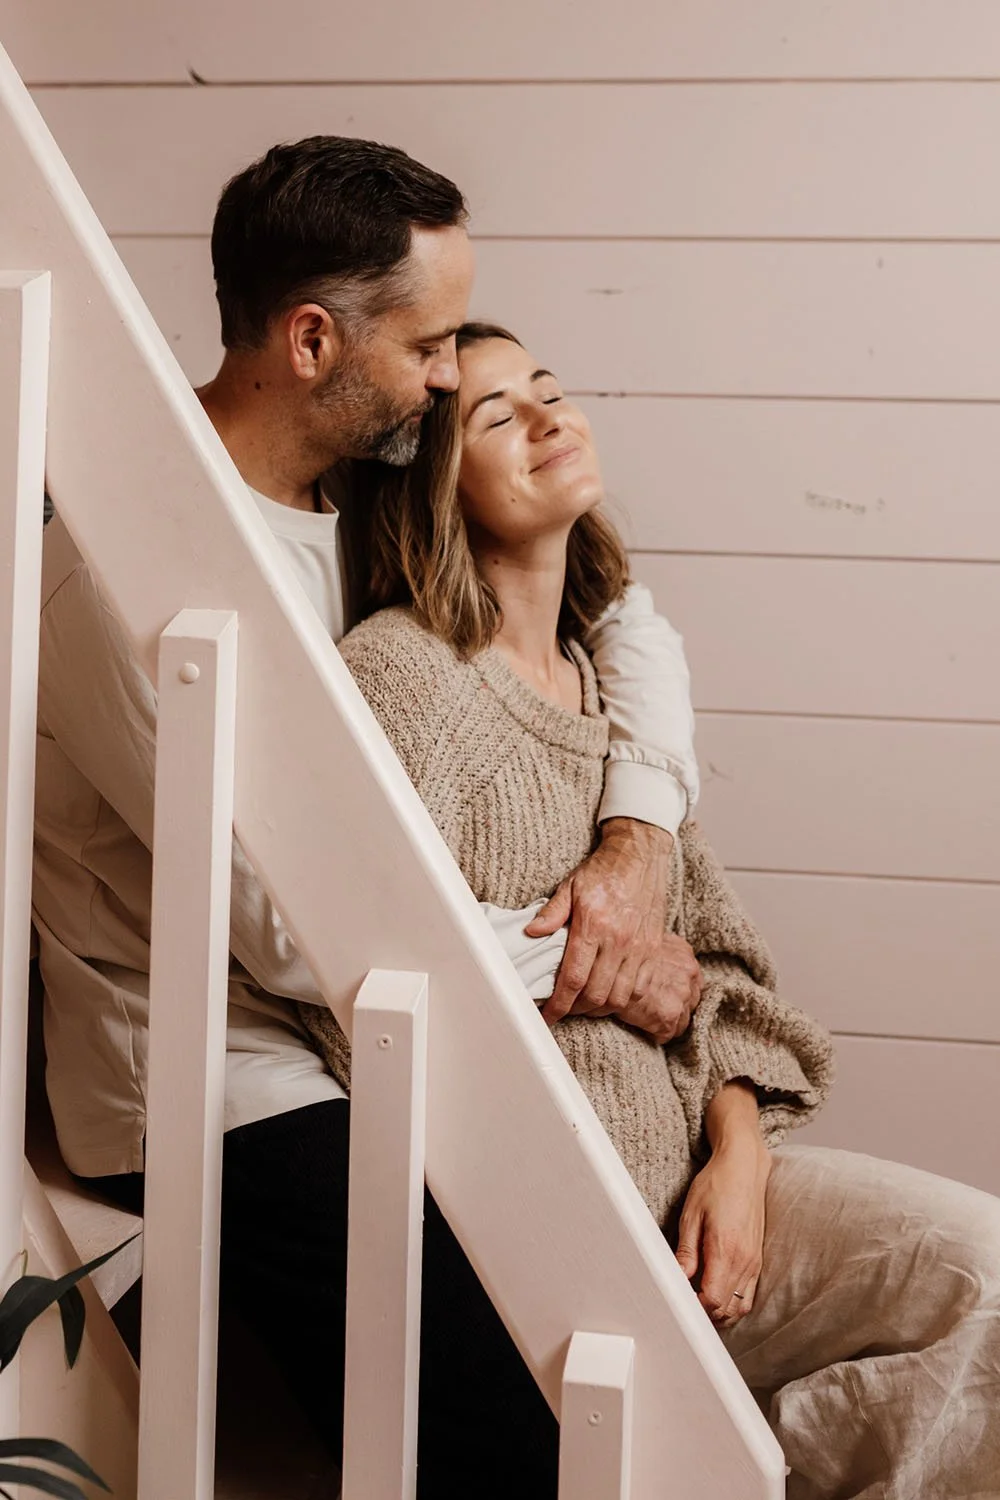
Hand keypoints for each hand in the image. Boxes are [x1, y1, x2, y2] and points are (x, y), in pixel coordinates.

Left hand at [528, 818, 700, 1041]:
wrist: (640, 855)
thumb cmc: (603, 870)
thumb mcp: (570, 885)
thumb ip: (551, 912)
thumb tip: (530, 933)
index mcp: (594, 926)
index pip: (573, 979)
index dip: (558, 1005)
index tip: (547, 1017)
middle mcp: (619, 941)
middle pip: (597, 995)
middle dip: (576, 1010)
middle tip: (563, 1009)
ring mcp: (640, 947)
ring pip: (620, 997)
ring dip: (599, 1008)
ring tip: (584, 1004)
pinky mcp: (654, 949)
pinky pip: (639, 987)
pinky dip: (623, 999)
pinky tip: (609, 993)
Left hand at [675, 1083, 770, 1327]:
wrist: (744, 1168)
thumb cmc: (715, 1186)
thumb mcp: (691, 1215)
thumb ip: (686, 1252)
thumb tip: (677, 1280)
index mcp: (726, 1251)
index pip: (713, 1301)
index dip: (694, 1308)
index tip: (678, 1300)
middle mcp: (745, 1262)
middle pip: (726, 1311)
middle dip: (704, 1314)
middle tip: (683, 1301)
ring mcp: (754, 1263)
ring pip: (739, 1309)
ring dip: (719, 1312)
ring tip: (697, 1299)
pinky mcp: (758, 1260)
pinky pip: (748, 1296)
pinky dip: (733, 1303)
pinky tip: (715, 1291)